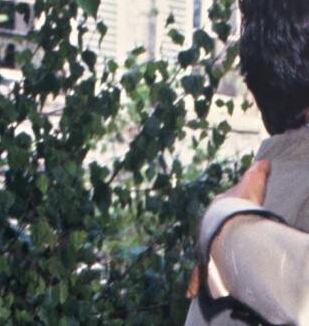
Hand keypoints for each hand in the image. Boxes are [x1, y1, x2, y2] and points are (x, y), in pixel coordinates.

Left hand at [185, 160, 271, 297]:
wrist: (228, 221)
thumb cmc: (241, 204)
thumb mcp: (252, 183)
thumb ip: (258, 172)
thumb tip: (264, 161)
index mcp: (216, 209)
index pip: (222, 209)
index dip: (228, 212)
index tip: (231, 217)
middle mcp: (207, 225)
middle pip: (212, 232)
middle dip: (216, 238)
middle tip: (222, 245)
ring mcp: (205, 243)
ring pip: (205, 252)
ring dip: (207, 260)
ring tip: (210, 268)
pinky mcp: (205, 260)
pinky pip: (199, 272)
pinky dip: (195, 281)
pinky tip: (191, 292)